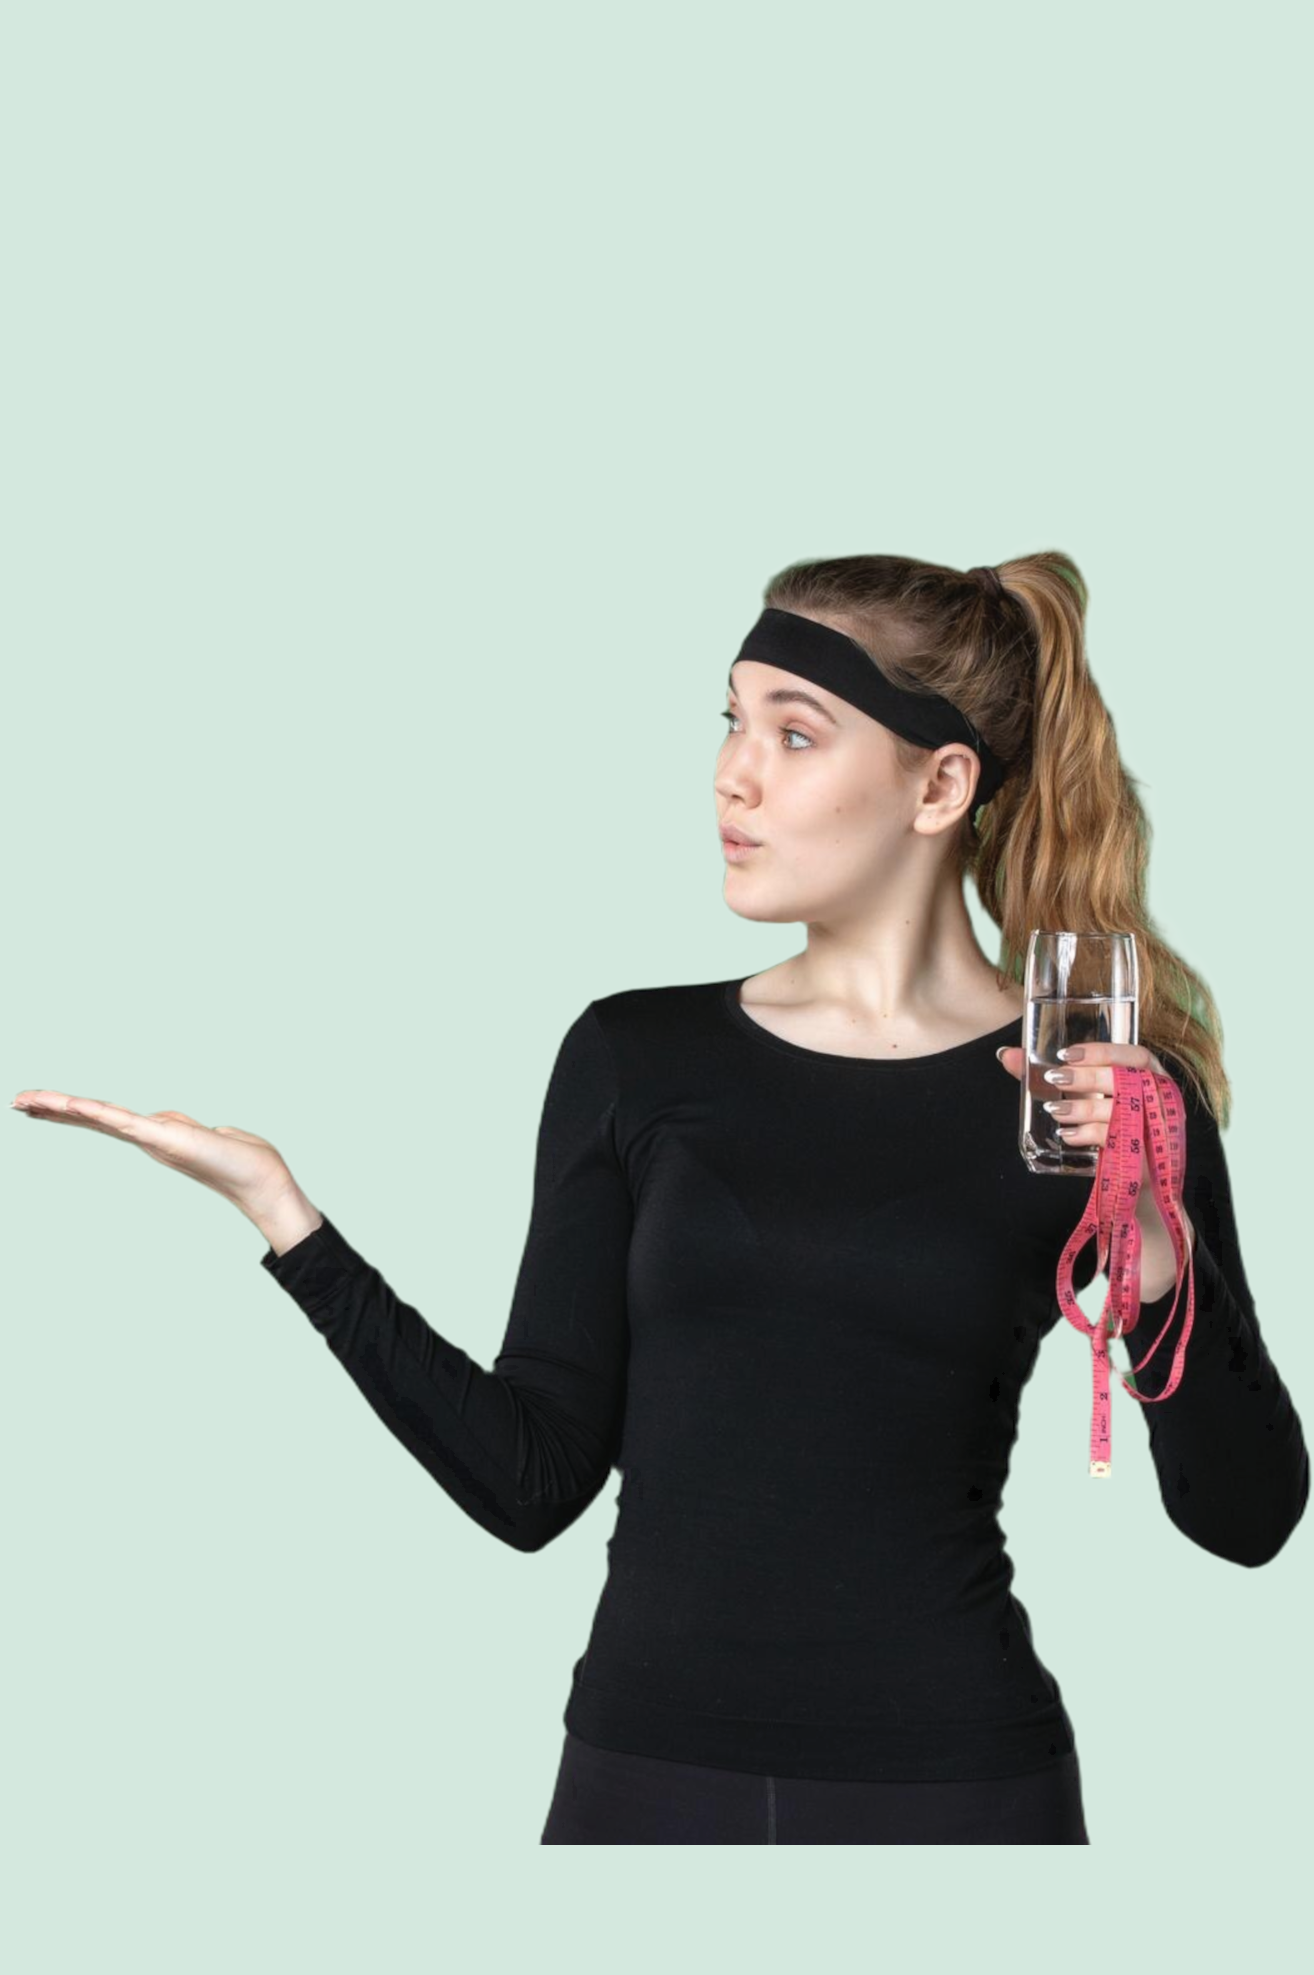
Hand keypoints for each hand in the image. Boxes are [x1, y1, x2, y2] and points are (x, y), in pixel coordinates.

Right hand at [10, 1086, 294, 1221]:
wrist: (261, 1180)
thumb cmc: (240, 1160)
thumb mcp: (205, 1134)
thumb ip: (182, 1127)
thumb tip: (172, 1123)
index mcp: (153, 1133)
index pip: (104, 1118)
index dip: (71, 1111)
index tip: (40, 1103)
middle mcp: (146, 1137)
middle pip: (91, 1119)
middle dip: (53, 1110)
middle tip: (16, 1101)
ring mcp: (152, 1138)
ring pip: (98, 1118)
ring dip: (61, 1108)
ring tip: (26, 1101)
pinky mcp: (163, 1138)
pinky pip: (123, 1121)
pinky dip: (95, 1112)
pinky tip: (70, 1105)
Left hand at [995, 1039, 1191, 1244]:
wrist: (1135, 1176)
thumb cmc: (1111, 1125)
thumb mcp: (1088, 1096)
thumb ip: (1052, 1075)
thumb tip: (1007, 1055)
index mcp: (1151, 1077)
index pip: (1136, 1055)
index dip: (1102, 1052)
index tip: (1067, 1054)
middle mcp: (1159, 1098)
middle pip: (1126, 1080)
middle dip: (1087, 1077)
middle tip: (1055, 1078)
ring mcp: (1155, 1126)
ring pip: (1118, 1110)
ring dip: (1082, 1108)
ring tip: (1055, 1110)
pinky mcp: (1144, 1152)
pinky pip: (1114, 1139)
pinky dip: (1087, 1135)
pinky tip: (1067, 1135)